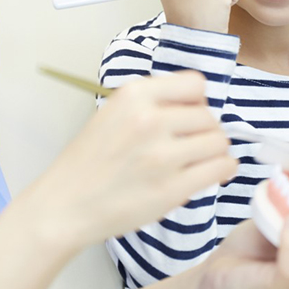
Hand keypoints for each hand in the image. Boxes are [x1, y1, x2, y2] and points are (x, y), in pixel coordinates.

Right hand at [32, 71, 237, 246]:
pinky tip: (210, 173)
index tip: (188, 115)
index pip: (195, 84)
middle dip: (204, 130)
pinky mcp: (172, 189)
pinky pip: (221, 167)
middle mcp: (149, 120)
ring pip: (219, 141)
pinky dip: (223, 169)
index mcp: (134, 95)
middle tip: (188, 145)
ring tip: (197, 160)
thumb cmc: (89, 161)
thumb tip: (198, 105)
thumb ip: (152, 103)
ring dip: (213, 151)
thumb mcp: (114, 113)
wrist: (66, 204)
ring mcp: (162, 155)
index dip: (196, 101)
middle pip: (208, 116)